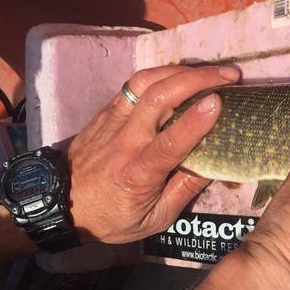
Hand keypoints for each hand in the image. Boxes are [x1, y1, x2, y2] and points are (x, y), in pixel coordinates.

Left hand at [66, 65, 238, 244]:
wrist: (60, 202)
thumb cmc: (111, 216)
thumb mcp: (154, 218)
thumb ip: (185, 190)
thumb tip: (216, 164)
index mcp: (137, 173)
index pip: (169, 142)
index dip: (195, 120)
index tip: (219, 101)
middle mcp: (124, 141)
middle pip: (158, 97)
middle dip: (197, 79)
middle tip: (229, 76)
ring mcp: (112, 120)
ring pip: (145, 82)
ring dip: (180, 71)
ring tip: (209, 72)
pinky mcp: (107, 111)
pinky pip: (135, 85)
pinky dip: (162, 75)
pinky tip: (181, 77)